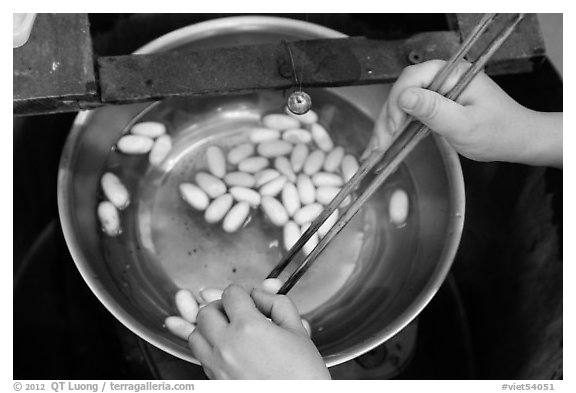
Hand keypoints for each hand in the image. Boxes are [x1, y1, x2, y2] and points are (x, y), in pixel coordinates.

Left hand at [187, 284, 330, 379]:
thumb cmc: (302, 376)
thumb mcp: (297, 330)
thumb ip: (277, 303)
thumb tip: (261, 294)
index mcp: (249, 327)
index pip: (231, 293)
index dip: (241, 290)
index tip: (248, 296)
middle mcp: (227, 345)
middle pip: (207, 311)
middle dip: (221, 305)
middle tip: (236, 310)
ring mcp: (217, 364)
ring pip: (196, 333)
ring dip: (209, 325)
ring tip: (227, 327)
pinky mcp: (215, 379)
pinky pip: (199, 355)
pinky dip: (207, 345)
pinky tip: (224, 346)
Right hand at [369, 60, 561, 167]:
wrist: (517, 139)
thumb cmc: (498, 132)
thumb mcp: (464, 124)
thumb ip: (434, 110)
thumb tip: (404, 97)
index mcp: (452, 73)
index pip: (412, 79)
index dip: (396, 103)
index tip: (392, 129)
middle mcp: (443, 77)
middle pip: (402, 91)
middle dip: (387, 119)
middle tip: (379, 146)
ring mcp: (438, 89)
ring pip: (402, 103)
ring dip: (388, 126)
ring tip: (377, 150)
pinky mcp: (436, 103)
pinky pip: (410, 112)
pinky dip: (397, 129)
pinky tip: (387, 143)